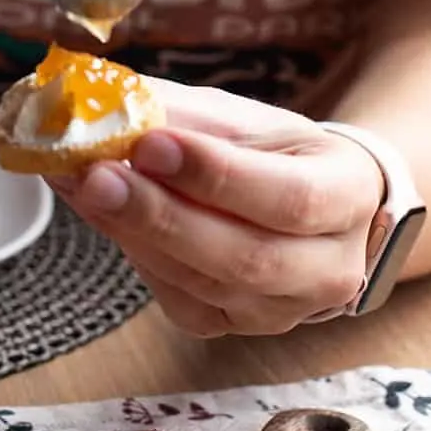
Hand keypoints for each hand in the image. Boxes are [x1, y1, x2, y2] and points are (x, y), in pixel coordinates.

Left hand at [51, 82, 385, 337]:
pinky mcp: (235, 327)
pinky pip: (181, 303)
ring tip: (81, 185)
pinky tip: (103, 215)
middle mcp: (329, 268)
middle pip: (247, 257)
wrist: (312, 209)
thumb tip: (101, 103)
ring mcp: (284, 311)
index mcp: (349, 198)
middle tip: (96, 174)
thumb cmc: (278, 154)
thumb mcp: (248, 121)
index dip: (218, 176)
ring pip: (206, 288)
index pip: (290, 197)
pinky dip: (137, 257)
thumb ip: (183, 115)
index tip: (151, 142)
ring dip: (134, 234)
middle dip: (162, 216)